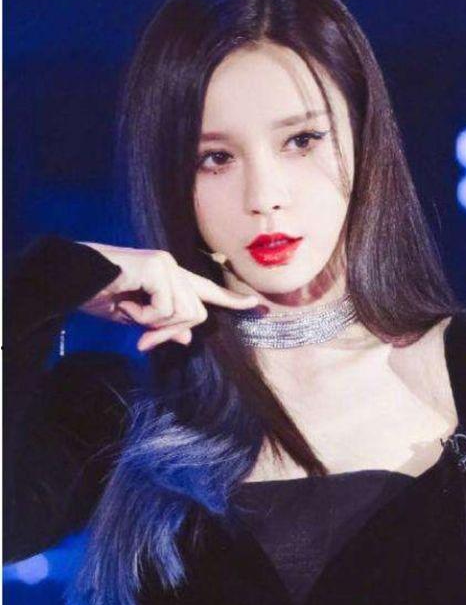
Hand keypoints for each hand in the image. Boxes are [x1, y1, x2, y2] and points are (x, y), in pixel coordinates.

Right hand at [76, 241, 258, 350]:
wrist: (72, 280)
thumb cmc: (98, 295)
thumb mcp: (135, 317)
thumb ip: (163, 326)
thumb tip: (186, 340)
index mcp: (169, 277)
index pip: (206, 290)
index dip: (230, 298)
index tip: (254, 304)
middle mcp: (172, 267)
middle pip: (197, 313)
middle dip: (170, 332)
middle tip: (143, 339)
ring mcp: (167, 264)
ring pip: (185, 313)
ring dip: (155, 323)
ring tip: (130, 312)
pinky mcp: (158, 267)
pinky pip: (166, 308)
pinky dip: (144, 316)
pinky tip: (126, 304)